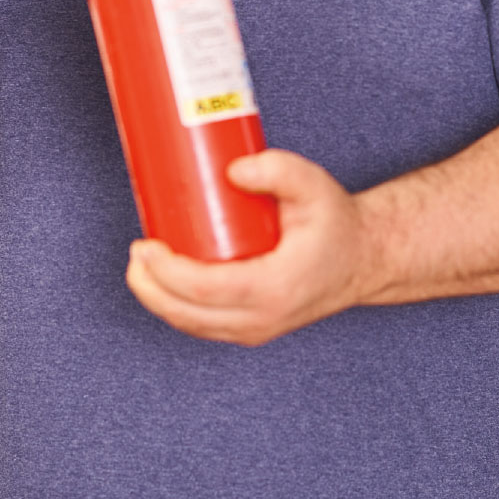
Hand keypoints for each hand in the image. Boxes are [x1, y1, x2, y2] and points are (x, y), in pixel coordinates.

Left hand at [125, 149, 378, 345]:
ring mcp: (256, 329)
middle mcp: (264, 318)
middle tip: (136, 250)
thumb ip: (277, 169)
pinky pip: (201, 325)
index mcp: (276, 288)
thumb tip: (232, 171)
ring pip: (190, 325)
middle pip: (188, 314)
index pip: (206, 290)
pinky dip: (174, 307)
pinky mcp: (250, 328)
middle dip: (149, 286)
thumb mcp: (314, 185)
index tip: (146, 244)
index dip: (167, 272)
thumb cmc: (335, 223)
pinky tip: (159, 281)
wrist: (362, 258)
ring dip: (157, 298)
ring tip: (142, 262)